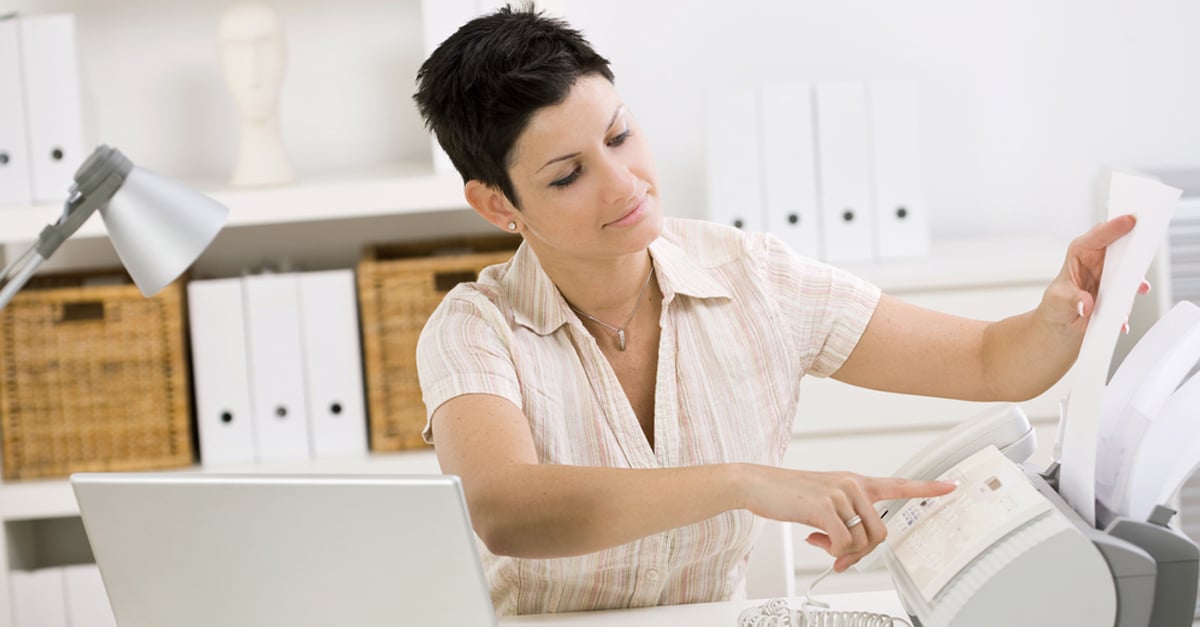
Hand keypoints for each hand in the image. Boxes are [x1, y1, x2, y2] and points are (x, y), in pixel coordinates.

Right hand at [742, 466, 955, 571]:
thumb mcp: (822, 505)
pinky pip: (843, 543)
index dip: (928, 488)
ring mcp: (840, 494)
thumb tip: (848, 551)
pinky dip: (829, 550)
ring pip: (861, 540)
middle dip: (862, 551)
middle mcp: (852, 485)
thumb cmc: (789, 494)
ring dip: (842, 551)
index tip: (952, 486)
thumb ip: (842, 523)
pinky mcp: (824, 507)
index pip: (898, 485)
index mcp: (855, 482)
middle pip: (881, 532)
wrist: (758, 484)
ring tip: (820, 542)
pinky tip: (813, 538)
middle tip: (838, 554)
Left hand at [1041, 215, 1146, 334]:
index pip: (1098, 234)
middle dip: (1135, 242)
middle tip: (1146, 243)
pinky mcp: (1122, 290)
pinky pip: (1132, 292)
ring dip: (1136, 277)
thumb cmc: (1055, 305)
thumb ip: (1072, 300)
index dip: (1114, 226)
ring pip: (1132, 268)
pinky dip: (1131, 302)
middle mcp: (1100, 260)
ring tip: (1139, 287)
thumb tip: (1086, 304)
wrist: (1063, 325)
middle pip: (1122, 244)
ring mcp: (1113, 275)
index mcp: (1081, 252)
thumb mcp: (1057, 302)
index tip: (1130, 220)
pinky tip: (1123, 316)